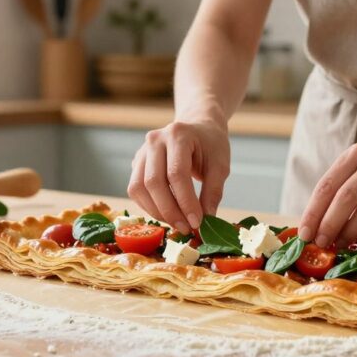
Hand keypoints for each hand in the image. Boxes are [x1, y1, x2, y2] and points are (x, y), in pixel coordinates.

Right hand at [127, 119, 230, 233]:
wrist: (198, 128)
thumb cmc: (211, 145)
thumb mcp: (220, 166)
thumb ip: (213, 192)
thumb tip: (206, 219)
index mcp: (178, 135)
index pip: (176, 173)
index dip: (185, 201)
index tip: (196, 222)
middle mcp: (155, 140)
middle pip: (153, 182)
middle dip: (169, 210)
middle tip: (186, 228)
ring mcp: (142, 151)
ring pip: (138, 188)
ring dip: (157, 211)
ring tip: (177, 223)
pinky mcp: (137, 163)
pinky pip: (136, 190)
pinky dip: (149, 206)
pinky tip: (167, 214)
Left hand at [298, 141, 356, 247]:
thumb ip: (340, 189)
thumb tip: (314, 226)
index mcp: (355, 154)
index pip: (327, 185)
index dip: (313, 212)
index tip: (304, 235)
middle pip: (346, 198)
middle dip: (330, 225)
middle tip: (321, 244)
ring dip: (351, 232)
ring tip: (341, 244)